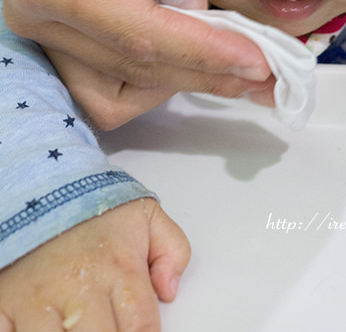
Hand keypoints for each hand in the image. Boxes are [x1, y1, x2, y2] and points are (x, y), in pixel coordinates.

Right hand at [0, 198, 189, 330]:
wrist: (41, 183)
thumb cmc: (94, 206)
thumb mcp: (146, 215)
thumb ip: (173, 249)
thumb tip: (170, 291)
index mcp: (119, 268)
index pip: (142, 329)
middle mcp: (80, 287)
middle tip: (108, 329)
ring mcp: (39, 300)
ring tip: (78, 330)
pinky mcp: (5, 303)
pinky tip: (43, 328)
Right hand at [3, 0, 271, 129]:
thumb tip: (193, 13)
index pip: (140, 34)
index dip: (204, 52)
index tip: (261, 61)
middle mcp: (36, 14)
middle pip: (134, 70)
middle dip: (206, 74)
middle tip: (270, 76)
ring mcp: (46, 28)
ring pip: (119, 92)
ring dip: (184, 82)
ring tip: (244, 69)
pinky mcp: (65, 32)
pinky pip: (110, 85)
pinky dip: (158, 77)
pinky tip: (199, 55)